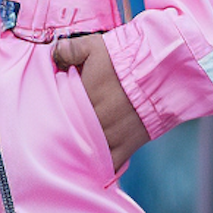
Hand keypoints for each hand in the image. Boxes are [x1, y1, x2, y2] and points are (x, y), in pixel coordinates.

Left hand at [51, 33, 149, 171]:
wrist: (164, 72)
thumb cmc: (126, 56)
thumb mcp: (94, 46)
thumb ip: (69, 50)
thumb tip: (52, 55)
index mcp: (82, 97)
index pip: (57, 110)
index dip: (52, 111)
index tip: (48, 110)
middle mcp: (94, 120)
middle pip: (70, 134)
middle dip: (63, 132)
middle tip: (56, 131)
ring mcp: (110, 137)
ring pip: (86, 151)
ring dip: (79, 150)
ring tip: (70, 148)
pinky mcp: (126, 148)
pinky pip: (108, 165)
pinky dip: (98, 166)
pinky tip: (89, 166)